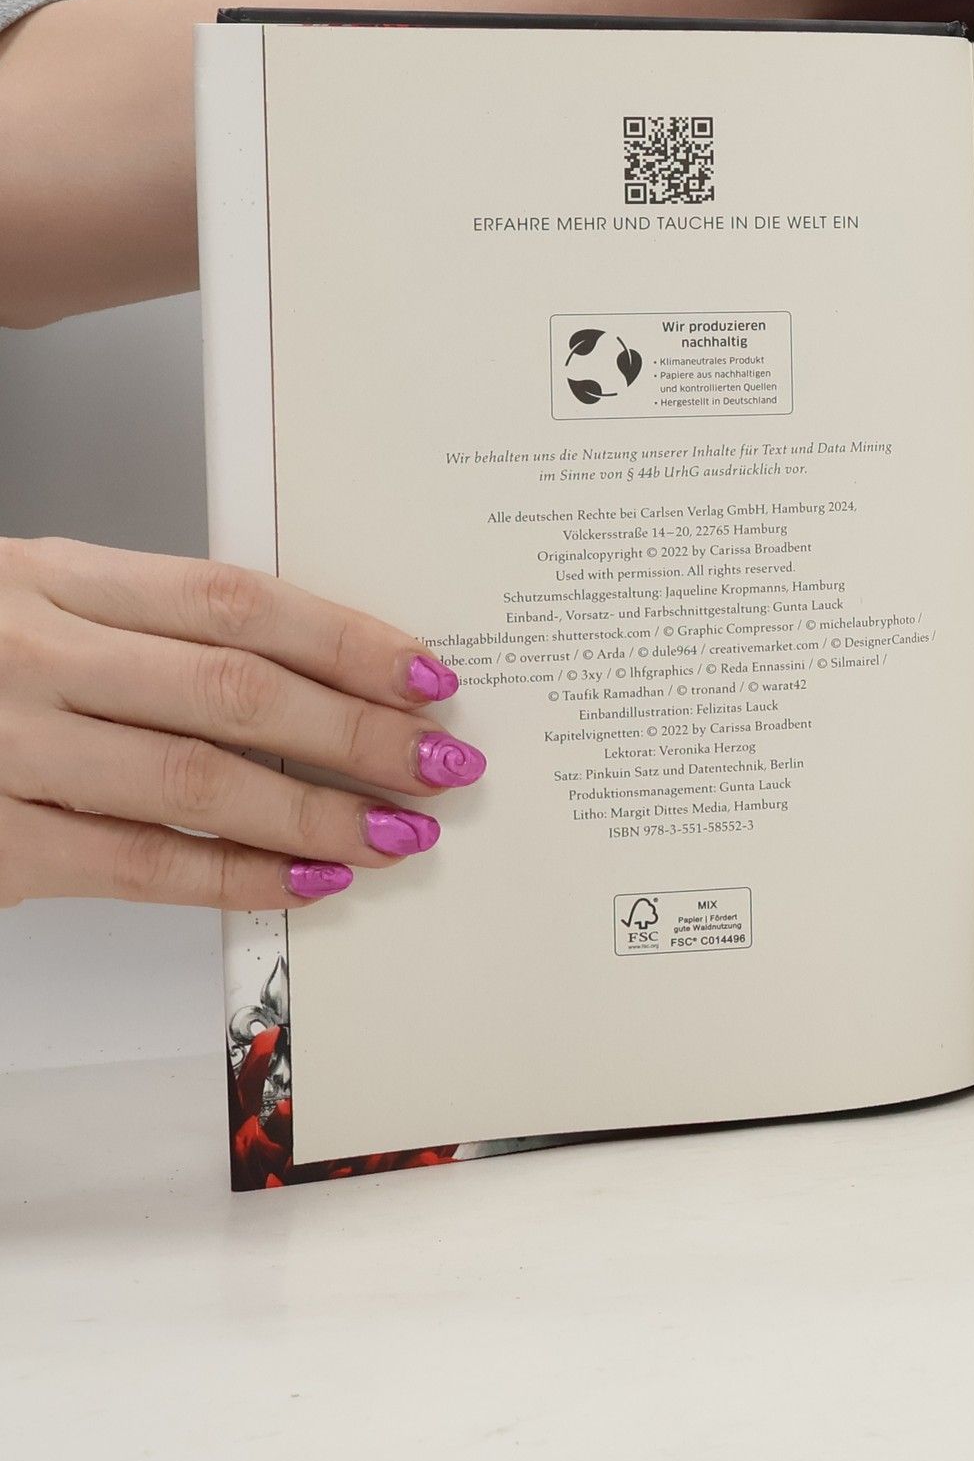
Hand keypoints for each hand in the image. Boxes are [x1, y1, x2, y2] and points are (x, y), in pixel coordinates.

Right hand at [0, 538, 484, 910]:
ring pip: (199, 780)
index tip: (428, 674)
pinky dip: (237, 878)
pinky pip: (139, 865)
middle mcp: (32, 653)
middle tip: (443, 763)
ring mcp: (5, 747)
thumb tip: (312, 674)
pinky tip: (308, 883)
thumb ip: (150, 628)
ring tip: (399, 832)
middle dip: (359, 732)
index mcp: (55, 577)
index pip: (237, 599)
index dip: (347, 639)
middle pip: (235, 688)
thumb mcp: (35, 605)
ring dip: (319, 812)